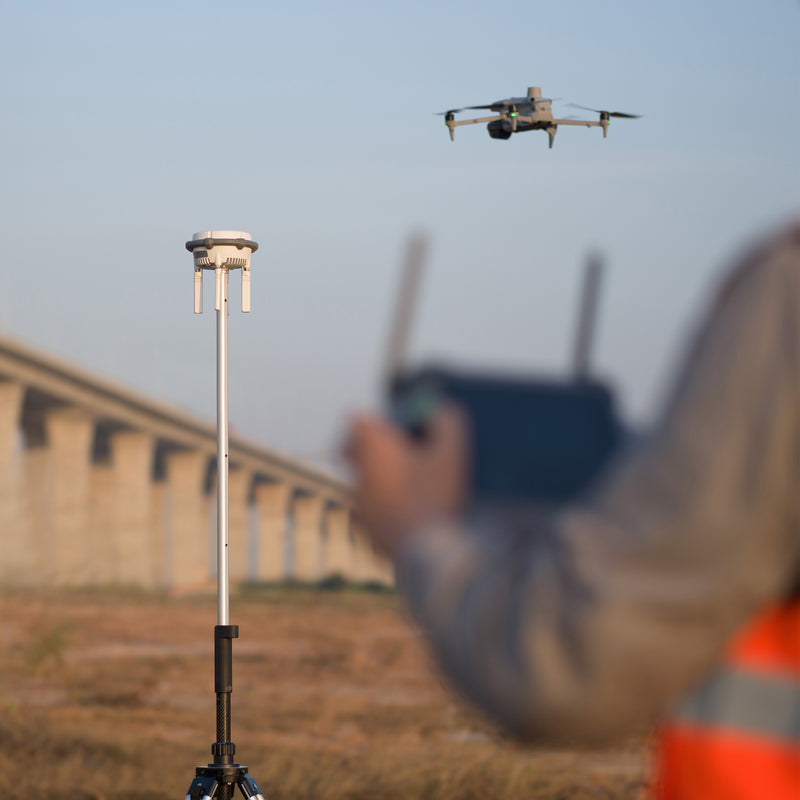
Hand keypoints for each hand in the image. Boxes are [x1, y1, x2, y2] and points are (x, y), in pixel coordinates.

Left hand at [343, 407, 469, 559]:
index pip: (355, 420)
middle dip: (377, 451)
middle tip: (405, 456)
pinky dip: (387, 510)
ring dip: (385, 482)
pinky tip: (415, 516)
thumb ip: (447, 421)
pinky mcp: (366, 532)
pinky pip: (372, 512)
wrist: (427, 555)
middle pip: (355, 452)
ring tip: (418, 490)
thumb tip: (442, 408)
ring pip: (365, 483)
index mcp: (373, 448)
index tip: (395, 428)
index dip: (375, 420)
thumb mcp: (452, 452)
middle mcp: (359, 475)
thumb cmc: (438, 496)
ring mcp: (359, 506)